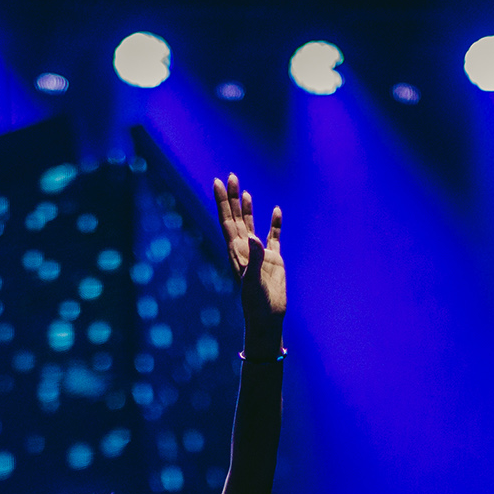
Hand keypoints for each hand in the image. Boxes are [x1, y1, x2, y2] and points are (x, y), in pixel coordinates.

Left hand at [213, 172, 284, 335]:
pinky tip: (276, 210)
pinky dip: (274, 223)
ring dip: (248, 207)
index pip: (227, 220)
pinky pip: (273, 236)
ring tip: (244, 190)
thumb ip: (254, 258)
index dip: (222, 201)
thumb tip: (253, 236)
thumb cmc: (257, 303)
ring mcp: (259, 253)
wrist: (267, 317)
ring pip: (251, 224)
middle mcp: (245, 249)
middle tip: (231, 175)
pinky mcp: (274, 259)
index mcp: (236, 251)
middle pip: (237, 217)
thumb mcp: (253, 282)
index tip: (217, 182)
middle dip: (233, 197)